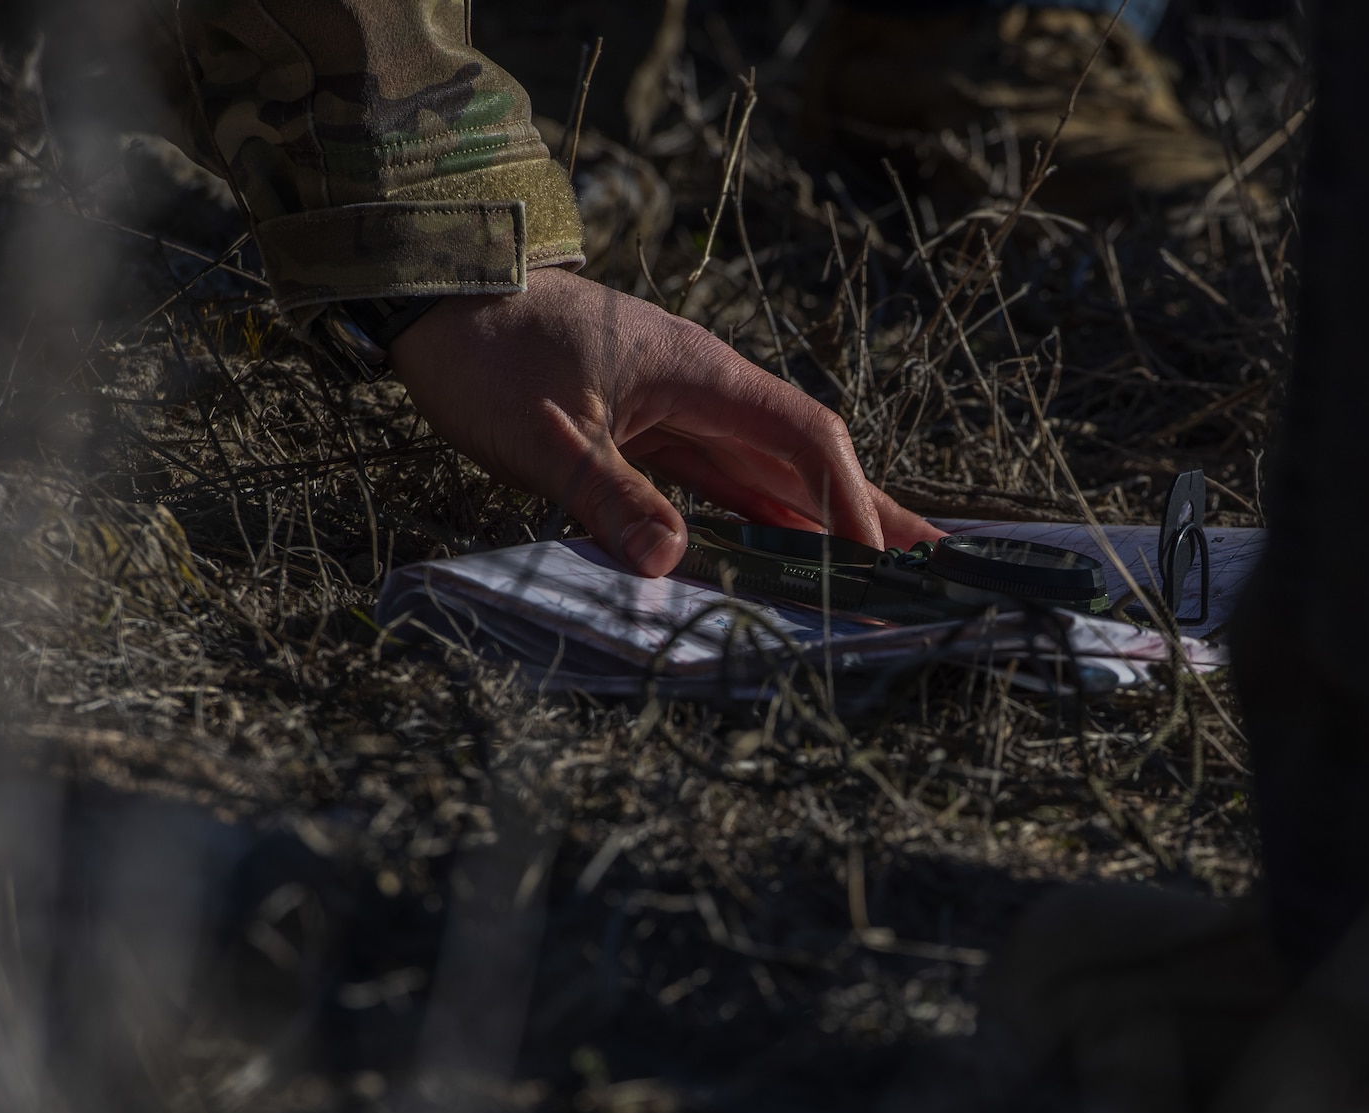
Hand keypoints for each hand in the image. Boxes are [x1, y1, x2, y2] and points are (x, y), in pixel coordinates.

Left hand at [390, 267, 939, 575]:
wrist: (437, 289)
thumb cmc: (487, 349)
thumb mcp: (541, 431)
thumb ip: (606, 494)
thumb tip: (670, 564)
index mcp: (700, 374)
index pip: (803, 437)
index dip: (846, 500)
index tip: (873, 560)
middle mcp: (707, 388)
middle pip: (810, 454)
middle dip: (869, 510)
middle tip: (932, 562)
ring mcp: (684, 407)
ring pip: (774, 469)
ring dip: (826, 518)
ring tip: (884, 566)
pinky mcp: (654, 426)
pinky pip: (728, 478)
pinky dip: (769, 515)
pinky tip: (792, 550)